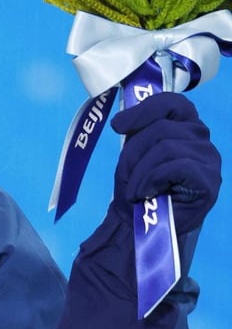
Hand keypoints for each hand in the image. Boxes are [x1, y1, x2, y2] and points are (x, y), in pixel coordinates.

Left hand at [110, 92, 221, 235]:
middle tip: (127, 175)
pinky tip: (145, 193)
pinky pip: (175, 166)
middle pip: (162, 127)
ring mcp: (210, 160)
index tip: (118, 126)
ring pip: (166, 147)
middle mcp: (202, 139)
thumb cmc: (138, 186)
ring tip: (135, 189)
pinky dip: (152, 179)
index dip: (145, 110)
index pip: (173, 103)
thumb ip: (137, 132)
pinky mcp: (209, 181)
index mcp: (186, 126)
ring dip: (140, 170)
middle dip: (135, 151)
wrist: (139, 224)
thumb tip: (120, 120)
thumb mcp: (133, 152)